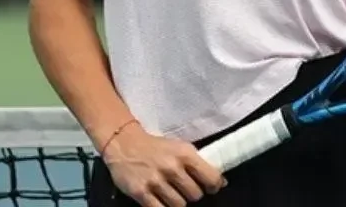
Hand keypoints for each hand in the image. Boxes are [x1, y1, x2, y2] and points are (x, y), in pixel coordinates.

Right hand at [101, 123, 225, 206]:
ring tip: (170, 192)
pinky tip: (160, 200)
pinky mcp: (141, 192)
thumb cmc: (156, 147)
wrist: (124, 144)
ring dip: (177, 202)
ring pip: (179, 205)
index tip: (210, 188)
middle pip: (195, 195)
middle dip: (191, 194)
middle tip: (184, 188)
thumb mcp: (180, 148)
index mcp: (185, 154)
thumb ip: (198, 164)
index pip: (211, 178)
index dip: (213, 187)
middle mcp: (172, 167)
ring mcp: (156, 181)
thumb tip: (221, 183)